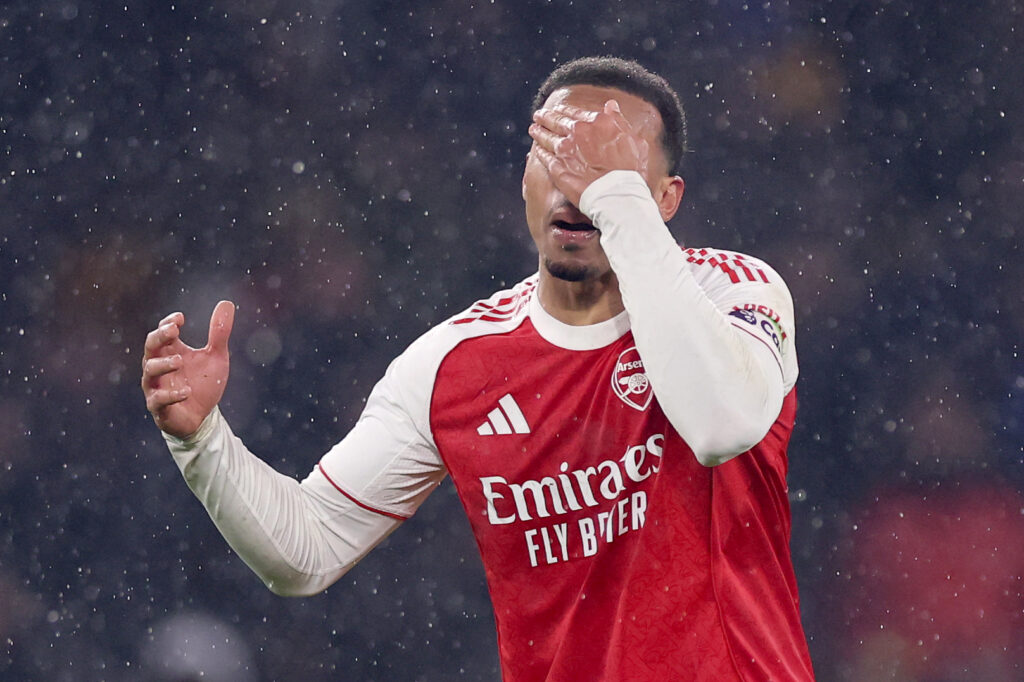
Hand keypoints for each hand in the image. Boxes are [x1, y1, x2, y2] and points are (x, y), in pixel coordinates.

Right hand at [141, 300, 234, 438]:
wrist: (202, 417)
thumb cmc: (204, 384)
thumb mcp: (216, 356)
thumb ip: (219, 333)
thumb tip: (227, 303)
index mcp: (171, 351)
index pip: (162, 331)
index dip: (168, 323)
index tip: (180, 318)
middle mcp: (159, 366)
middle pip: (150, 346)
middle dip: (159, 337)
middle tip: (174, 331)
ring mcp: (157, 386)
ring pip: (149, 370)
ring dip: (164, 364)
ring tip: (180, 360)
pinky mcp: (159, 407)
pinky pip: (158, 400)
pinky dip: (171, 395)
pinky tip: (186, 391)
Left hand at [528, 99, 650, 206]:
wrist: (617, 195)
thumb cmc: (630, 171)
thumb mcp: (633, 140)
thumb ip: (619, 121)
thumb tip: (611, 106)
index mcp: (598, 122)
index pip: (575, 112)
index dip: (565, 110)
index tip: (558, 110)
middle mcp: (578, 132)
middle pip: (557, 121)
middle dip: (546, 117)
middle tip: (539, 115)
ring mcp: (565, 149)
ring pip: (547, 137)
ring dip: (539, 132)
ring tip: (533, 129)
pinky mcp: (557, 167)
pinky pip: (544, 156)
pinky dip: (540, 152)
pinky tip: (537, 150)